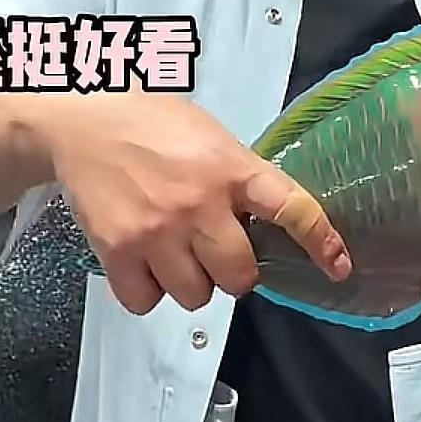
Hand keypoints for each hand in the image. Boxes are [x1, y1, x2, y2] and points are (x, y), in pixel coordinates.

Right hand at [45, 90, 351, 314]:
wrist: (82, 119)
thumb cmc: (151, 121)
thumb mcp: (209, 136)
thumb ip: (239, 178)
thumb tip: (266, 223)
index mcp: (230, 167)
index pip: (291, 208)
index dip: (320, 241)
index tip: (338, 266)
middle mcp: (199, 203)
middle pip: (240, 277)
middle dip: (234, 270)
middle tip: (216, 249)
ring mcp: (158, 231)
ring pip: (195, 296)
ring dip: (189, 281)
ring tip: (172, 249)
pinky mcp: (118, 250)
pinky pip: (147, 302)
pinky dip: (147, 290)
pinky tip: (142, 259)